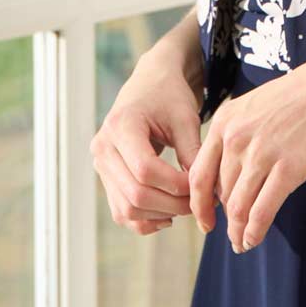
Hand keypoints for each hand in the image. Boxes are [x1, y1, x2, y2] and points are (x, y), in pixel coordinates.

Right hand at [90, 52, 203, 235]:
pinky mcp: (107, 178)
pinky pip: (121, 211)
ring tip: (187, 206)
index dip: (176, 185)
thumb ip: (193, 152)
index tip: (201, 185)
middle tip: (199, 203)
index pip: (145, 170)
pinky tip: (169, 215)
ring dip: (160, 215)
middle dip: (172, 204)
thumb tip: (204, 193)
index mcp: (121, 126)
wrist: (150, 85)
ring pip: (126, 209)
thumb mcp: (186, 118)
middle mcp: (103, 148)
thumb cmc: (170, 97)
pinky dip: (145, 220)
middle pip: (135, 195)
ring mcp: (101, 165)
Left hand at [190, 43, 305, 253]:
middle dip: (223, 220)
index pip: (200, 172)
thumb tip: (236, 169)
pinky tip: (255, 239)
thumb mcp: (261, 104)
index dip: (200, 202)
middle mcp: (236, 138)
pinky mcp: (289, 169)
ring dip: (238, 231)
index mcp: (226, 120)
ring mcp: (261, 154)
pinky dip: (255, 231)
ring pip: (237, 207)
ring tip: (243, 243)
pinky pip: (262, 210)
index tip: (206, 218)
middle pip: (220, 193)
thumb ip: (242, 133)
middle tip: (231, 235)